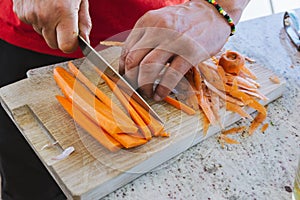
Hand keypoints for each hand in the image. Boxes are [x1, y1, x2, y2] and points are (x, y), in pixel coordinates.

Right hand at [12, 0, 91, 52]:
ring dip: (49, 27)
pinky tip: (42, 6)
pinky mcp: (21, 13)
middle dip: (60, 37)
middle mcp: (45, 16)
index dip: (72, 44)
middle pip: (54, 44)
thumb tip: (85, 40)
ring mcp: (31, 15)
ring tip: (53, 9)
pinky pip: (33, 25)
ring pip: (43, 34)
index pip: (67, 46)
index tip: (75, 38)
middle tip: (64, 21)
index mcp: (63, 13)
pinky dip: (39, 19)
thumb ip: (84, 21)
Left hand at [119, 1, 237, 100]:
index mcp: (147, 22)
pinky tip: (160, 95)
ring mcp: (174, 41)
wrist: (213, 13)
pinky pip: (170, 76)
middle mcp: (158, 29)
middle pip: (133, 60)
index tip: (127, 79)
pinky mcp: (190, 53)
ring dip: (144, 86)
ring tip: (147, 93)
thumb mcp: (160, 22)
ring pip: (148, 68)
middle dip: (131, 80)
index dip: (123, 69)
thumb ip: (145, 38)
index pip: (126, 50)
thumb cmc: (185, 21)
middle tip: (135, 89)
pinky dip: (162, 89)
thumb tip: (130, 63)